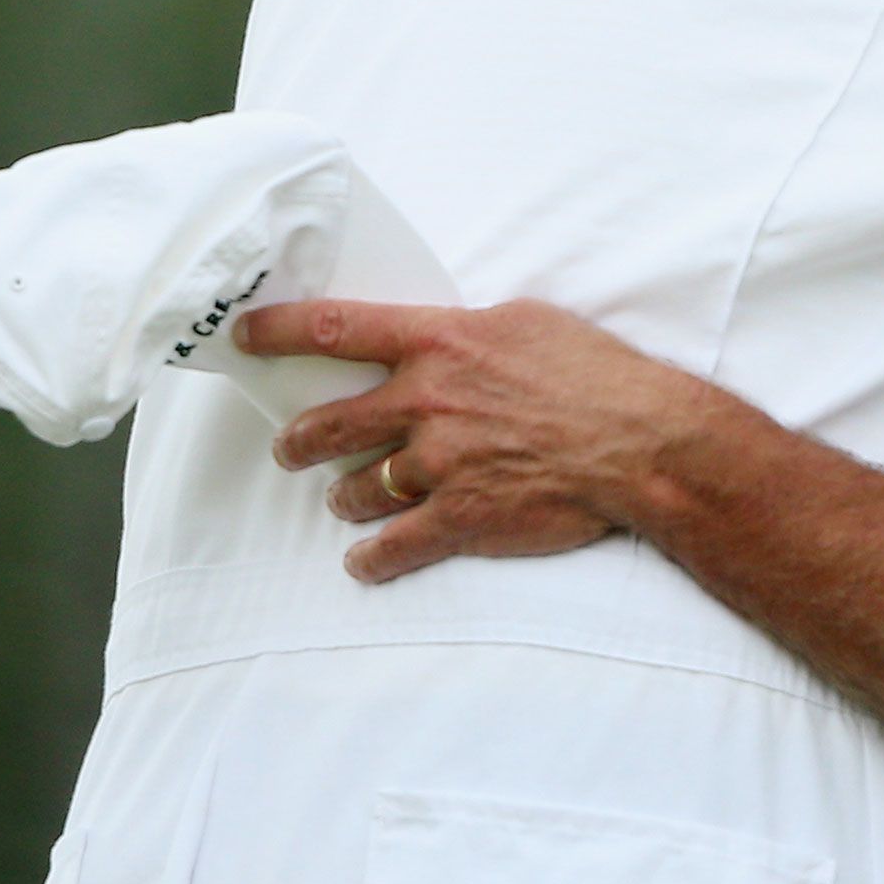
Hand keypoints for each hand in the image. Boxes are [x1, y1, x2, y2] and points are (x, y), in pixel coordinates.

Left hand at [233, 296, 708, 582]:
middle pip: (328, 424)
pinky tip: (363, 562)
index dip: (278, 330)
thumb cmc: (596, 373)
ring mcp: (438, 465)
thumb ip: (469, 330)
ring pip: (355, 488)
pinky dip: (370, 559)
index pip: (335, 328)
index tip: (243, 335)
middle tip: (290, 446)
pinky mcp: (459, 519)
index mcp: (440, 343)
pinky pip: (391, 548)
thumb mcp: (528, 322)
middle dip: (298, 440)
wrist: (640, 444)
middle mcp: (425, 402)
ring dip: (342, 496)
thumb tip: (440, 336)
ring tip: (343, 499)